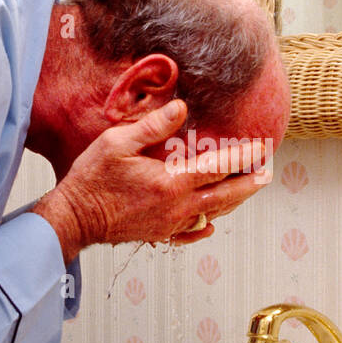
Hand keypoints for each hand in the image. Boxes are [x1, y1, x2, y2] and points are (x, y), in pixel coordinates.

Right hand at [29, 99, 270, 262]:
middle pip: (226, 196)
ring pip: (213, 214)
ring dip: (234, 201)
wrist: (74, 218)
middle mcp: (177, 207)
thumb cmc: (91, 179)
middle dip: (250, 182)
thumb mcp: (117, 143)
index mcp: (171, 182)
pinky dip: (206, 226)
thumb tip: (181, 108)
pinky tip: (212, 223)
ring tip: (248, 188)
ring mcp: (170, 224)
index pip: (219, 167)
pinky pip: (191, 233)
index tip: (261, 146)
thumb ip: (152, 126)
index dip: (244, 156)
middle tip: (267, 171)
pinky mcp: (159, 235)